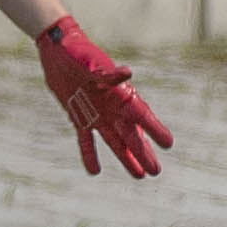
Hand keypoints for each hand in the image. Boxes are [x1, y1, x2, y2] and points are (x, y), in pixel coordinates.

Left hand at [36, 15, 170, 178]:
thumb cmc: (79, 53)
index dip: (155, 129)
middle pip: (131, 134)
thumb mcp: (91, 62)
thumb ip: (108, 73)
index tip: (168, 144)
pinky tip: (94, 171)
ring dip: (126, 158)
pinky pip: (86, 140)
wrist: (59, 50)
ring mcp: (97, 114)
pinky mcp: (80, 117)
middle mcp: (112, 107)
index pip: (141, 115)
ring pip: (115, 141)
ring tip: (140, 175)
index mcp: (120, 94)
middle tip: (155, 171)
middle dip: (143, 153)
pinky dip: (89, 155)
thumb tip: (127, 74)